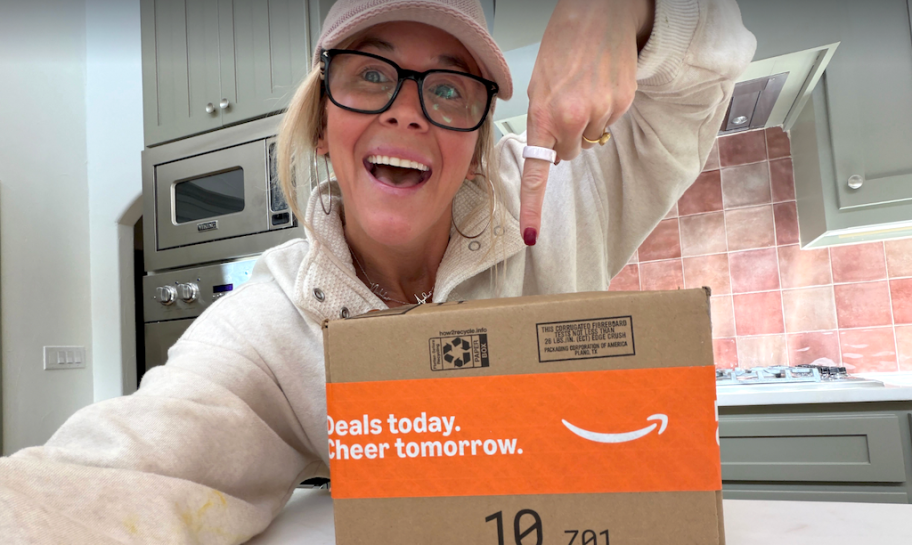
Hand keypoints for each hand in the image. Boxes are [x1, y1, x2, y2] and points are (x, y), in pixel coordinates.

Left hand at [519, 0, 653, 245]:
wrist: (600, 13)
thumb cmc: (564, 45)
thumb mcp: (539, 84)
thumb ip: (543, 122)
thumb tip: (555, 154)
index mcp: (545, 114)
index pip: (538, 172)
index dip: (533, 206)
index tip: (530, 235)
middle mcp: (574, 118)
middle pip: (569, 154)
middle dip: (566, 137)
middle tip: (566, 104)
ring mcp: (602, 111)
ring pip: (591, 139)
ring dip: (587, 121)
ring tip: (585, 87)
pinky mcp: (623, 103)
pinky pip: (610, 121)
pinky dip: (606, 109)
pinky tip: (601, 84)